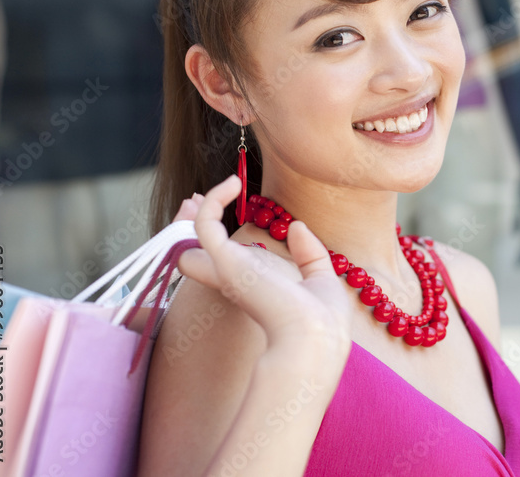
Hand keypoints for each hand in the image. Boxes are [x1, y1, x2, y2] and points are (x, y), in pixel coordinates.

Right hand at [174, 175, 351, 361]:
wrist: (313, 337)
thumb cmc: (322, 320)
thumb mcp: (321, 280)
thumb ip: (308, 254)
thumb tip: (297, 227)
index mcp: (257, 288)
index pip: (227, 264)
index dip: (221, 241)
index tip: (231, 215)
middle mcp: (236, 279)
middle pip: (203, 247)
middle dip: (198, 222)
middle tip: (199, 199)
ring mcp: (228, 269)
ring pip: (198, 233)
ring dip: (204, 206)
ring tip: (229, 182)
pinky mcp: (225, 260)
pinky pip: (206, 223)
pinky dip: (215, 200)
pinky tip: (235, 183)